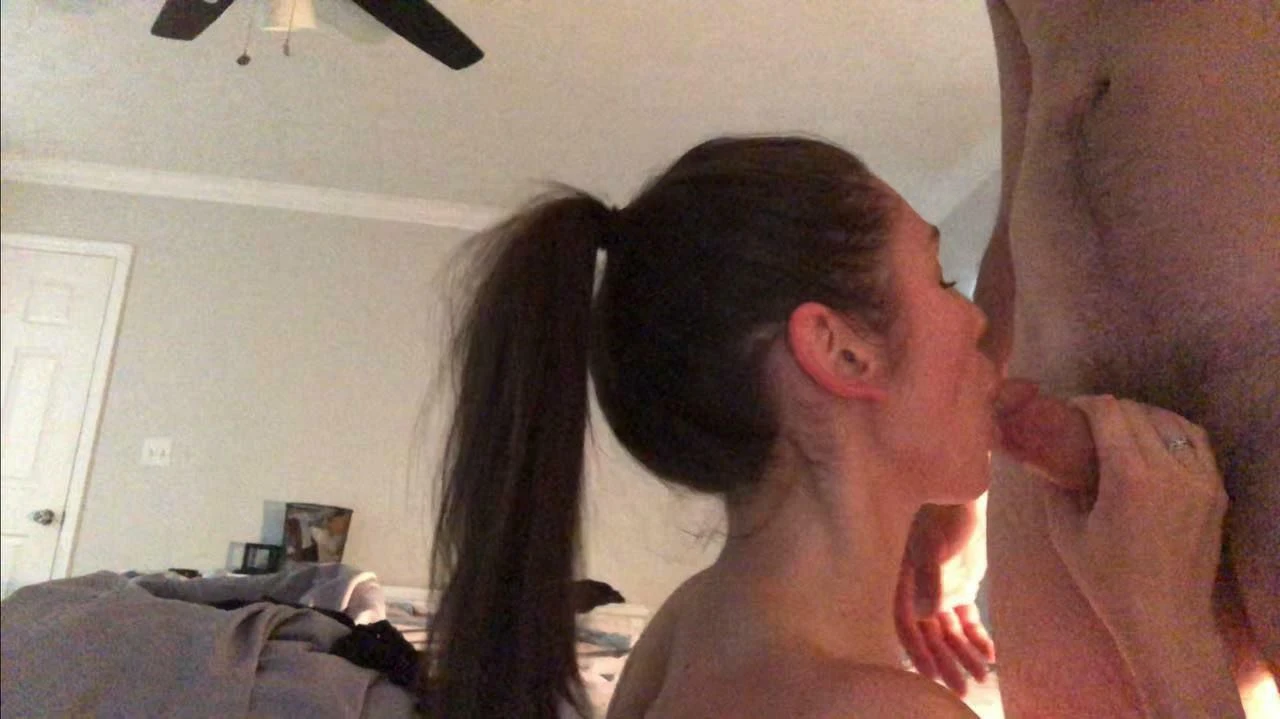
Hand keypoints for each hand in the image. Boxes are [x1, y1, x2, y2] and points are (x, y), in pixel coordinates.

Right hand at [894, 501, 995, 694]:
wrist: (963, 497)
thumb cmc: (940, 516)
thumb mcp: (931, 545)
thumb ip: (928, 579)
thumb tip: (924, 615)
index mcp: (900, 584)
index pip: (904, 625)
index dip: (916, 650)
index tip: (930, 674)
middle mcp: (916, 593)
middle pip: (929, 635)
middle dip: (944, 661)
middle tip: (961, 688)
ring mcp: (938, 592)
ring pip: (949, 631)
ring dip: (963, 653)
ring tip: (980, 676)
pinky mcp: (959, 589)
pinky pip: (966, 620)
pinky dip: (977, 636)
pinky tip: (990, 654)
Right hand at [1044, 395, 1227, 627]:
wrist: (1165, 620)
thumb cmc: (1108, 581)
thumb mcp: (1066, 534)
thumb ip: (1055, 490)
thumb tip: (1043, 461)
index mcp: (1130, 477)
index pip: (1109, 413)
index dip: (1084, 403)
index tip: (1068, 411)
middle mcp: (1169, 470)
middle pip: (1137, 412)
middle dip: (1109, 410)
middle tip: (1087, 423)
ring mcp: (1199, 479)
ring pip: (1170, 421)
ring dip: (1142, 416)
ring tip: (1122, 429)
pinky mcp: (1215, 491)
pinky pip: (1196, 443)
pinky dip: (1173, 432)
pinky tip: (1155, 441)